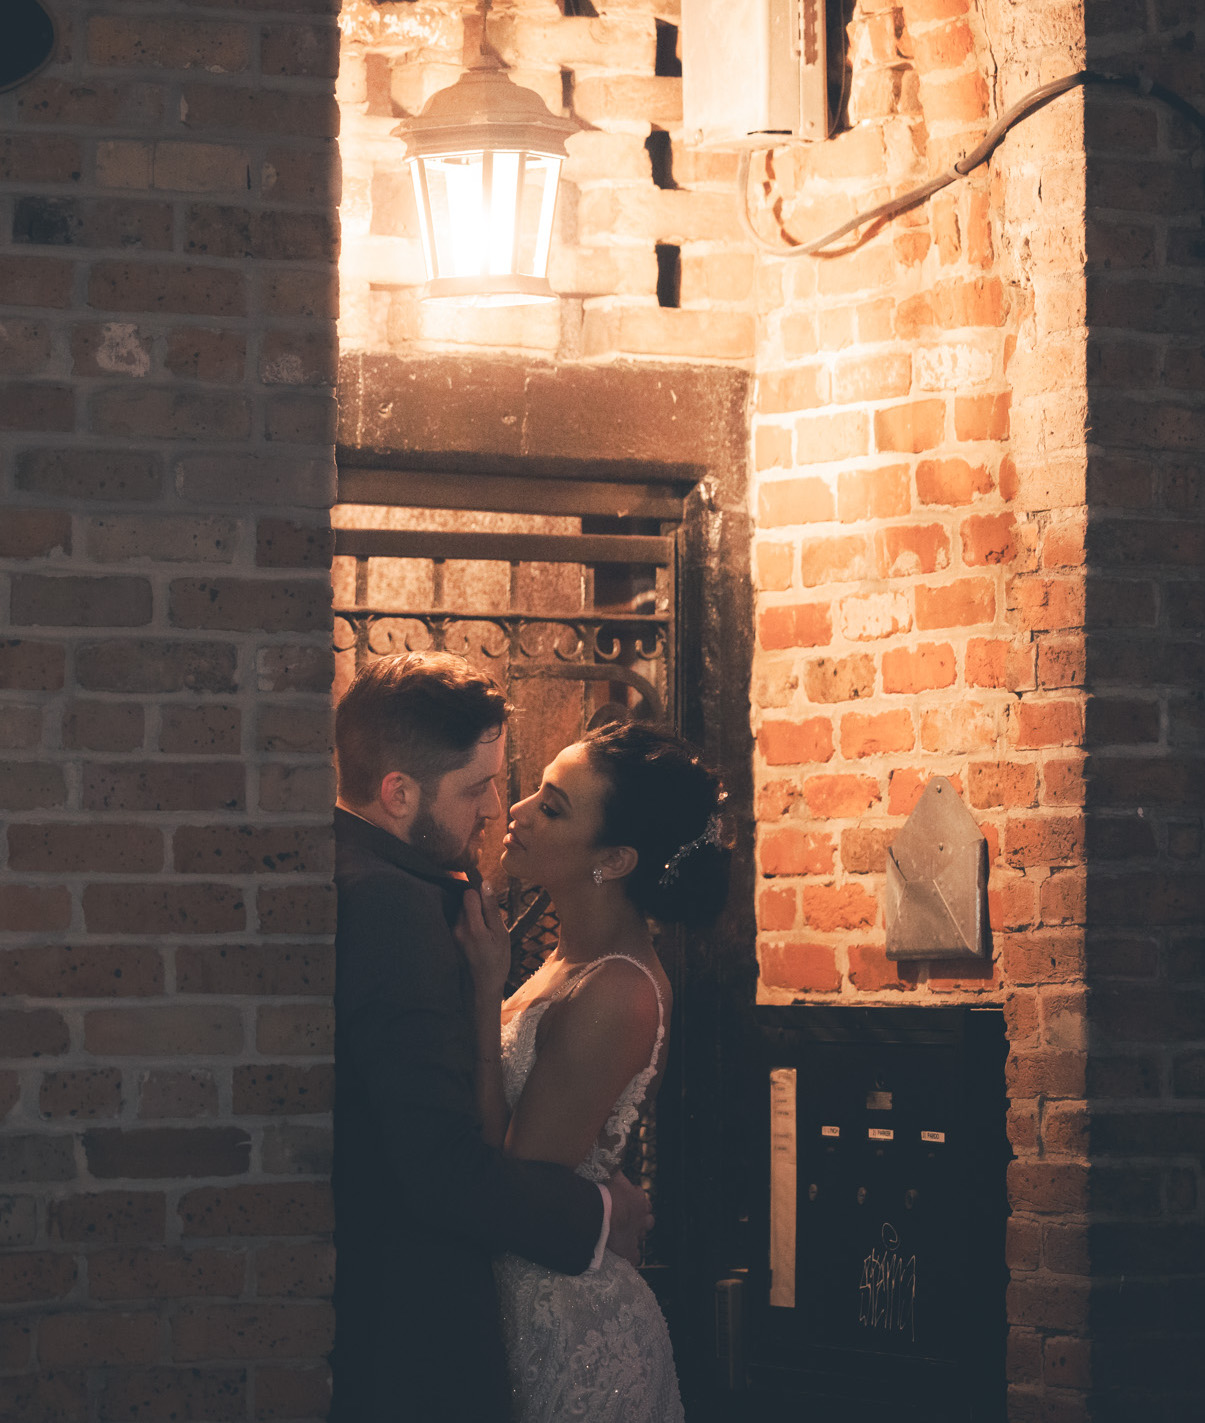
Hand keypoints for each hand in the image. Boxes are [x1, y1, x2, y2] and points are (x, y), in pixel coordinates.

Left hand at [454, 884, 510, 1001]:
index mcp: (472, 926)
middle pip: (464, 902)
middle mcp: (457, 928)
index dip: (481, 894)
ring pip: (461, 912)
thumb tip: (486, 883)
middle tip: (490, 924)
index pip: (469, 893)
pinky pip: (459, 922)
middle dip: (477, 906)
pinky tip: (476, 939)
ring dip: (473, 916)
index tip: (490, 905)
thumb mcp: (501, 934)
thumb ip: (491, 908)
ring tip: (484, 934)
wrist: (481, 987)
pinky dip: (468, 925)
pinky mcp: (449, 939)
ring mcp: (451, 934)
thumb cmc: (496, 962)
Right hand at [604, 1171, 652, 1267]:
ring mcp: (637, 1235)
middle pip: (648, 1220)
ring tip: (627, 1236)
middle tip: (630, 1220)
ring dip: (637, 1235)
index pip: (642, 1199)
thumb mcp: (613, 1175)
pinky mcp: (630, 1251)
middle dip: (641, 1220)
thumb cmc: (606, 1192)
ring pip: (642, 1236)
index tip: (628, 1201)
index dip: (636, 1201)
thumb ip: (616, 1169)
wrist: (602, 1213)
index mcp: (638, 1199)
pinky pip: (634, 1257)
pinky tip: (625, 1257)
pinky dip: (631, 1256)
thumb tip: (614, 1157)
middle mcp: (642, 1217)